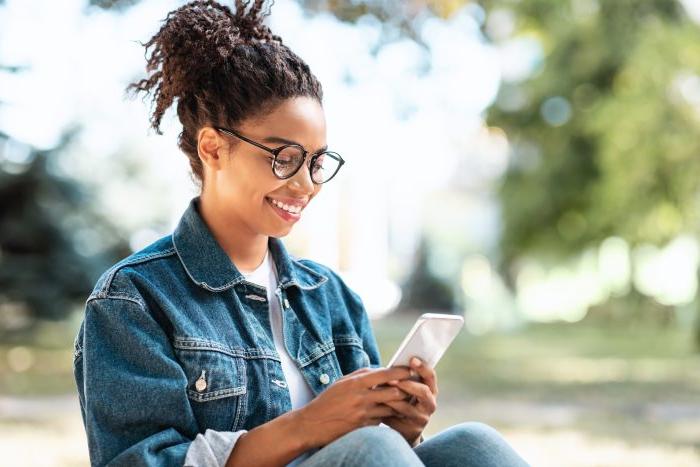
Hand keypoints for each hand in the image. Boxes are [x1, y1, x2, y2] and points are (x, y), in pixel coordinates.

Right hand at [294, 366, 411, 448]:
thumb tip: (381, 369)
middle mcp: (362, 398)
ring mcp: (363, 414)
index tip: (411, 370)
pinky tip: (383, 414)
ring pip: (391, 408)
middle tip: (411, 388)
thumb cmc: (328, 400)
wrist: (312, 424)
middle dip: (405, 390)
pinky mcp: (364, 428)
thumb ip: (362, 375)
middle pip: (395, 392)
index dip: (401, 372)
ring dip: (397, 405)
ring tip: (401, 401)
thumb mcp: (342, 382)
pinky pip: (381, 421)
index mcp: (356, 383)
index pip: (386, 374)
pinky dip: (384, 416)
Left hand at [379, 357, 437, 446]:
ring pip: (406, 406)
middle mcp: (430, 404)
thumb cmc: (402, 401)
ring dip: (390, 399)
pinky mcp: (411, 430)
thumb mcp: (406, 389)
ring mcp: (422, 418)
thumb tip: (391, 365)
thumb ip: (403, 378)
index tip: (412, 359)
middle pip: (423, 391)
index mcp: (431, 390)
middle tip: (392, 380)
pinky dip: (385, 412)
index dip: (423, 367)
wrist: (403, 428)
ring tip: (378, 393)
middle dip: (407, 384)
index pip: (430, 376)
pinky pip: (396, 419)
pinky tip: (376, 407)